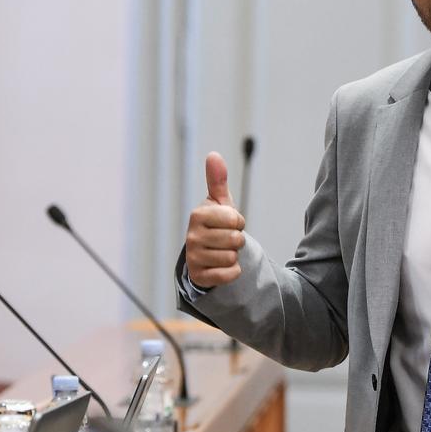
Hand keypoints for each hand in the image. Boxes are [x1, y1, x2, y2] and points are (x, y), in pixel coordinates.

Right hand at [184, 152, 246, 288]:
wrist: (204, 255)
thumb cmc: (215, 225)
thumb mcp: (218, 203)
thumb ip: (217, 180)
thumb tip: (213, 155)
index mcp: (198, 215)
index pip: (235, 219)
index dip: (238, 222)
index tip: (229, 223)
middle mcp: (192, 236)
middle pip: (235, 239)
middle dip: (237, 240)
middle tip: (226, 239)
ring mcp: (194, 257)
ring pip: (233, 257)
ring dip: (233, 256)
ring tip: (222, 251)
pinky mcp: (200, 276)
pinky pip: (229, 274)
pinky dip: (232, 272)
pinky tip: (222, 266)